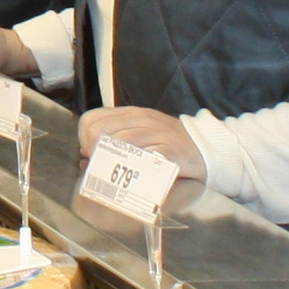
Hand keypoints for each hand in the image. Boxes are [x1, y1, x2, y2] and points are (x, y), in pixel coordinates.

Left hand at [76, 106, 206, 190]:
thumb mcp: (139, 135)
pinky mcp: (169, 149)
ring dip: (113, 163)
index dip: (84, 139)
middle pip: (99, 132)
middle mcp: (140, 119)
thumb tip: (86, 159)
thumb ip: (114, 142)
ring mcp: (155, 132)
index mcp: (129, 114)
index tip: (92, 153)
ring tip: (118, 173)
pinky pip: (145, 157)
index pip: (91, 120)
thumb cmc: (168, 143)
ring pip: (119, 142)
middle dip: (95, 153)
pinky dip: (138, 168)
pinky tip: (139, 174)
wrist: (203, 147)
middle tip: (104, 166)